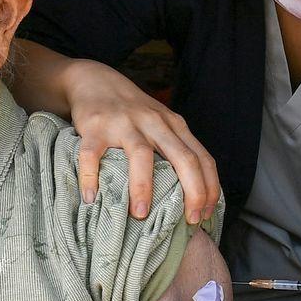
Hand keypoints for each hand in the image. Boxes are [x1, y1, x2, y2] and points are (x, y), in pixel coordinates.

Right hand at [62, 59, 219, 223]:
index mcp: (174, 125)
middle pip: (183, 157)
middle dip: (192, 191)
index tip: (206, 214)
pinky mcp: (95, 127)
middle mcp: (154, 122)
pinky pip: (92, 155)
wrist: (95, 80)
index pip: (202, 158)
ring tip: (140, 215)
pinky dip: (91, 178)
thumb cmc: (133, 112)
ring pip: (141, 155)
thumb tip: (192, 196)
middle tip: (190, 220)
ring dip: (143, 187)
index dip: (209, 188)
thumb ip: (176, 149)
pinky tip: (91, 199)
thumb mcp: (162, 124)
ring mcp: (124, 123)